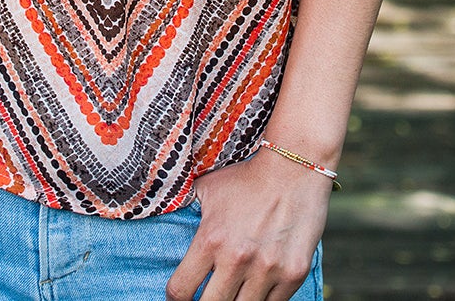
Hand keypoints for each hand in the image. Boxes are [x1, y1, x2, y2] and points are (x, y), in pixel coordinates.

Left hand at [165, 150, 328, 300]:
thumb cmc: (247, 178)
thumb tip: (160, 219)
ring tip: (233, 290)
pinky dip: (263, 299)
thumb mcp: (208, 188)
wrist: (294, 167)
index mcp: (211, 239)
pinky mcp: (293, 275)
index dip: (176, 298)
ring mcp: (267, 270)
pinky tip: (257, 286)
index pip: (181, 290)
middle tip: (207, 294)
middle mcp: (237, 259)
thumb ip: (186, 210)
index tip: (179, 297)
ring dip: (235, 300)